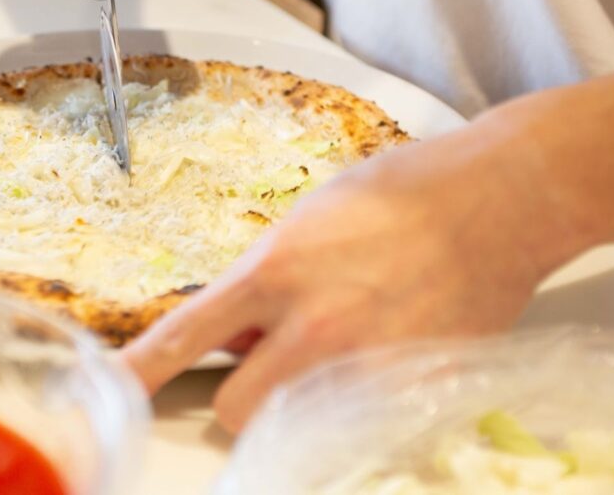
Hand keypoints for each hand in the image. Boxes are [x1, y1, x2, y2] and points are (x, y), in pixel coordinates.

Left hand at [121, 122, 587, 433]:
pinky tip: (381, 350)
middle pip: (234, 408)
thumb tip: (238, 321)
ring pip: (295, 422)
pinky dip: (356, 399)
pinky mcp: (411, 390)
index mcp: (274, 271)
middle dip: (241, 392)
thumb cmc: (403, 191)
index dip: (140, 369)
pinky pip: (360, 420)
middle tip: (271, 356)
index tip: (114, 389)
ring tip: (334, 349)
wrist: (500, 197)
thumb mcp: (308, 218)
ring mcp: (365, 365)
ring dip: (298, 399)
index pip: (185, 335)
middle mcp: (313, 328)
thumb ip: (264, 277)